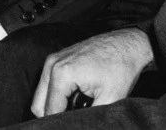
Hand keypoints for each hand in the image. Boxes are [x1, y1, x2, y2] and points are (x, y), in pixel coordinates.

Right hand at [31, 28, 153, 116]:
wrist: (127, 44)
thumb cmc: (121, 66)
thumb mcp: (110, 99)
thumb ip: (89, 116)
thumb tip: (79, 124)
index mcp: (62, 73)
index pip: (50, 111)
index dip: (61, 123)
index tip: (75, 123)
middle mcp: (52, 64)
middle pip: (38, 105)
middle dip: (56, 114)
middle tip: (77, 115)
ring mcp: (53, 59)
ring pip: (41, 95)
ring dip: (56, 104)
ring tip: (78, 105)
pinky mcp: (57, 59)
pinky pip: (47, 84)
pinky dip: (58, 94)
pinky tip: (76, 95)